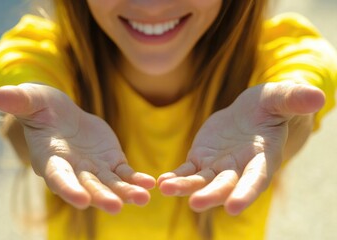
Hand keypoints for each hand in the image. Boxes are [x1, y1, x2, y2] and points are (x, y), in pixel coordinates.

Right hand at [0, 84, 155, 213]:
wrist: (65, 115)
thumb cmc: (44, 108)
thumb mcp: (32, 100)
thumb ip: (19, 101)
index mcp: (52, 159)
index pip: (59, 177)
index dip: (68, 188)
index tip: (81, 200)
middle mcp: (74, 170)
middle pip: (88, 187)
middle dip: (101, 197)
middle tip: (116, 207)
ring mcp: (95, 168)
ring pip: (111, 184)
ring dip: (126, 193)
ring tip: (143, 198)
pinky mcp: (112, 162)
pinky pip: (125, 174)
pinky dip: (136, 179)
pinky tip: (149, 184)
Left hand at [158, 82, 324, 214]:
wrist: (250, 113)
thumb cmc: (270, 106)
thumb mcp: (280, 98)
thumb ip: (293, 99)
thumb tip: (318, 97)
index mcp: (262, 158)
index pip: (256, 179)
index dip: (246, 192)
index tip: (233, 207)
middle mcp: (240, 168)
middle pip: (225, 185)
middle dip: (211, 194)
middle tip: (195, 203)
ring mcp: (218, 166)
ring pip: (201, 181)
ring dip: (185, 187)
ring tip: (167, 188)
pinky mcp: (201, 159)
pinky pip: (187, 171)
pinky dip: (176, 177)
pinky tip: (162, 181)